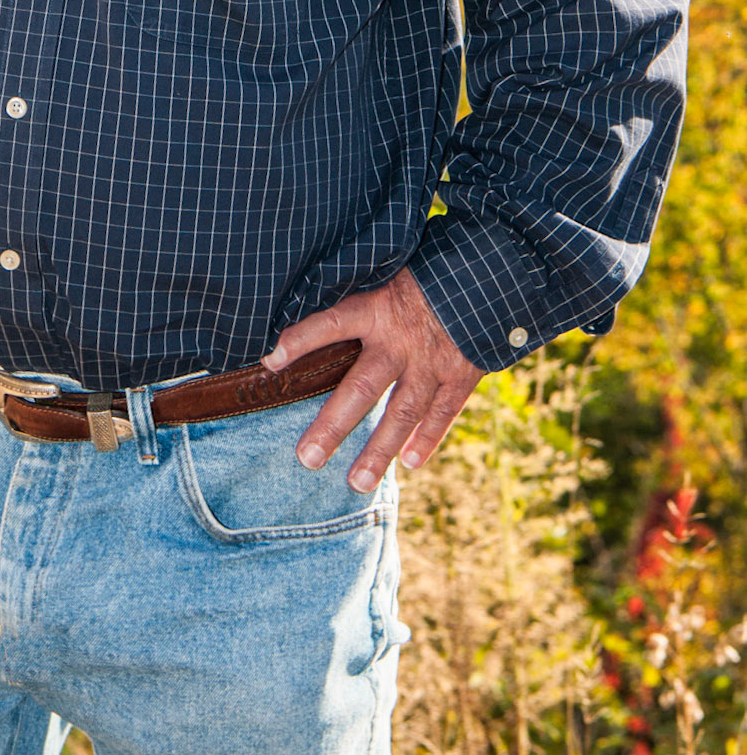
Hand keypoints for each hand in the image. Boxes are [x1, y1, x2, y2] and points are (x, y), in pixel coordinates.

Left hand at [262, 268, 482, 493]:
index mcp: (376, 308)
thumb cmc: (420, 273)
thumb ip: (355, 296)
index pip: (331, 324)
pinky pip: (443, 413)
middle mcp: (401, 339)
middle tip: (308, 458)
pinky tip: (409, 463)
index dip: (301, 340)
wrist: (483, 271)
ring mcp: (433, 360)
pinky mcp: (462, 374)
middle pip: (362, 387)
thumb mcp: (382, 272)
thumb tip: (307, 306)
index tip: (270, 362)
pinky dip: (426, 439)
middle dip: (334, 425)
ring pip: (402, 412)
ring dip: (379, 450)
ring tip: (356, 482)